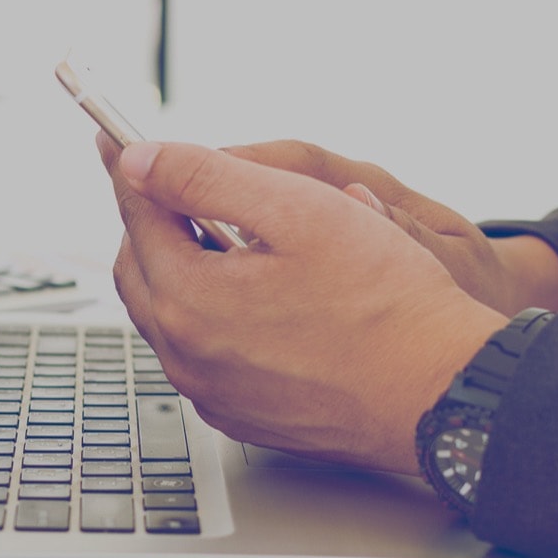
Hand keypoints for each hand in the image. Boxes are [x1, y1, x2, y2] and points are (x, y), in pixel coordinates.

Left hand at [100, 135, 508, 475]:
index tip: (118, 140)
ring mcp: (215, 394)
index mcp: (189, 302)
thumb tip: (140, 163)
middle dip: (153, 221)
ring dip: (184, 270)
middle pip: (141, 271)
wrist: (439, 390)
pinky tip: (259, 297)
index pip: (137, 216)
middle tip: (178, 187)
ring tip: (230, 238)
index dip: (131, 168)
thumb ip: (205, 177)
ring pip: (171, 317)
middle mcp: (189, 358)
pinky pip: (205, 356)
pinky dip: (211, 317)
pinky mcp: (245, 416)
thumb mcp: (298, 210)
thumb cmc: (386, 304)